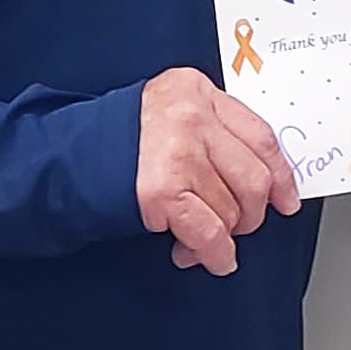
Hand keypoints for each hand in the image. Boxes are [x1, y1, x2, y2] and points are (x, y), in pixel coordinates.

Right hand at [137, 67, 301, 275]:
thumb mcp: (168, 113)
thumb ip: (211, 131)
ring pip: (231, 209)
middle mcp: (190, 116)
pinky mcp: (162, 190)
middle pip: (252, 177)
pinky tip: (207, 258)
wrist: (65, 160)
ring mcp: (177, 152)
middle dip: (250, 214)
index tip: (286, 199)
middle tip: (235, 225)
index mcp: (196, 91)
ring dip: (222, 236)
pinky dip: (214, 253)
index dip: (279, 175)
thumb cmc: (117, 142)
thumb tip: (264, 179)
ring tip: (201, 240)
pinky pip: (209, 232)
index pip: (260, 135)